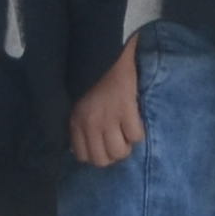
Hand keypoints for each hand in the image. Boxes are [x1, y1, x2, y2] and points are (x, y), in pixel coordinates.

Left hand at [65, 41, 144, 170]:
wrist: (109, 55)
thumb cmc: (94, 81)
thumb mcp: (78, 105)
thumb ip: (80, 127)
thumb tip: (81, 152)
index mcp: (75, 121)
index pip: (83, 156)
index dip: (97, 154)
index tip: (104, 145)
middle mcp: (89, 123)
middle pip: (102, 159)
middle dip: (113, 153)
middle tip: (119, 140)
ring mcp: (107, 117)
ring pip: (119, 152)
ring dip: (126, 144)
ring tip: (127, 131)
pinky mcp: (126, 108)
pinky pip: (135, 136)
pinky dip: (138, 131)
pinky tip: (136, 120)